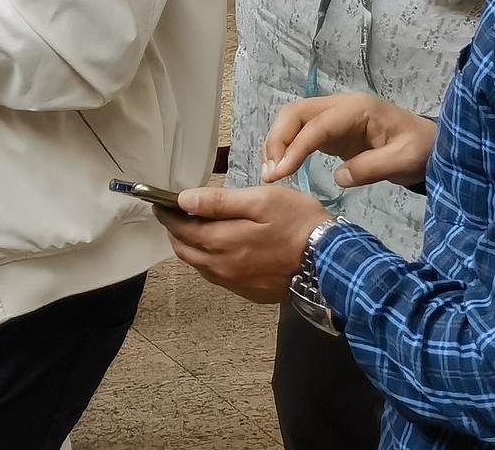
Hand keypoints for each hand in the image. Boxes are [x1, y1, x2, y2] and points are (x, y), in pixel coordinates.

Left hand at [157, 183, 331, 303]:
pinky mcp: (250, 293)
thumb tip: (182, 200)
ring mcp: (236, 284)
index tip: (161, 203)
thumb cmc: (298, 224)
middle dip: (176, 231)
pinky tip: (221, 248)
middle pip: (185, 250)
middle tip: (178, 214)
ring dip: (192, 247)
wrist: (333, 263)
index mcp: (222, 244)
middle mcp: (223, 268)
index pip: (180, 229)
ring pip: (200, 265)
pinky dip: (210, 261)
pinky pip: (218, 276)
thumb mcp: (261, 201)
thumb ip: (219, 202)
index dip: (168, 215)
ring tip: (197, 228)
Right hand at [262, 92, 437, 190]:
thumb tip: (338, 178)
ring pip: (292, 121)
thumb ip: (371, 168)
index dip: (294, 148)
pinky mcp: (331, 130)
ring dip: (276, 144)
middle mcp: (339, 106)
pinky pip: (300, 132)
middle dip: (276, 141)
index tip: (279, 173)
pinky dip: (286, 148)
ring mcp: (333, 116)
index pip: (315, 125)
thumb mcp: (404, 160)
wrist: (431, 145)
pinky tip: (282, 167)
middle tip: (270, 173)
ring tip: (271, 173)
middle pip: (294, 113)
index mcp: (356, 109)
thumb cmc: (420, 149)